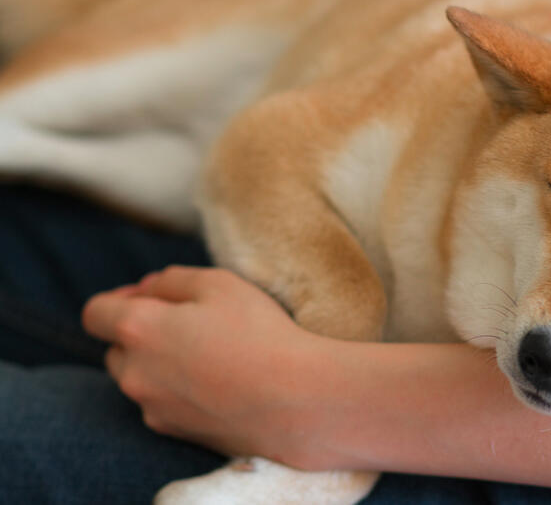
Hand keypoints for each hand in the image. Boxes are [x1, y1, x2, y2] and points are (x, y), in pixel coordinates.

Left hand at [82, 266, 348, 466]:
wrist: (295, 399)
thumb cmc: (259, 333)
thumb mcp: (220, 283)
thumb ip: (172, 279)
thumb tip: (149, 289)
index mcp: (138, 329)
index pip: (94, 313)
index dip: (118, 299)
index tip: (151, 297)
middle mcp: (134, 373)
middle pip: (115, 348)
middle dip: (139, 333)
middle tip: (188, 323)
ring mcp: (151, 407)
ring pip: (138, 378)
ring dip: (158, 363)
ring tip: (208, 354)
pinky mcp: (174, 431)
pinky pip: (161, 403)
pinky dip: (178, 390)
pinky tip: (218, 381)